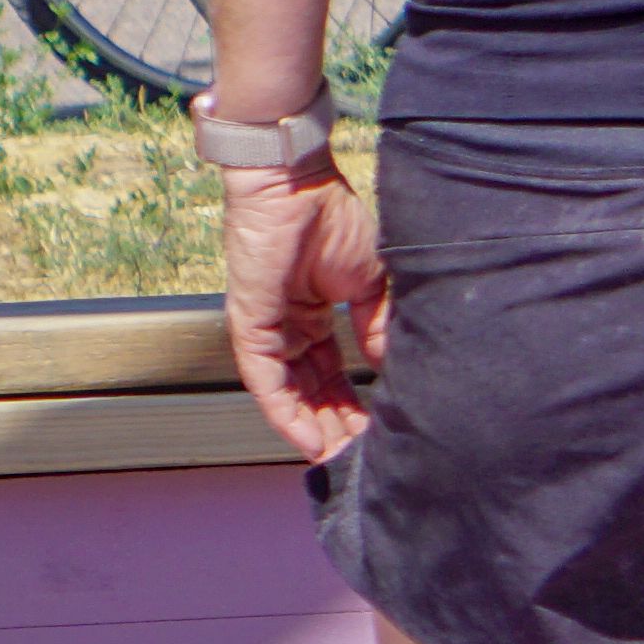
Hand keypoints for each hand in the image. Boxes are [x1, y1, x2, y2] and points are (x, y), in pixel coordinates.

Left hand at [220, 159, 386, 462]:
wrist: (297, 183)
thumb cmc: (331, 219)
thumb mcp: (369, 281)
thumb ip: (379, 325)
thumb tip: (393, 366)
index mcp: (312, 316)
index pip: (331, 373)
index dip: (351, 404)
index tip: (375, 432)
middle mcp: (286, 329)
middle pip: (309, 391)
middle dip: (334, 425)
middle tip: (360, 457)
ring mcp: (265, 329)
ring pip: (288, 395)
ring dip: (313, 429)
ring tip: (339, 459)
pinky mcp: (250, 326)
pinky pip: (266, 381)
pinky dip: (286, 414)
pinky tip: (309, 441)